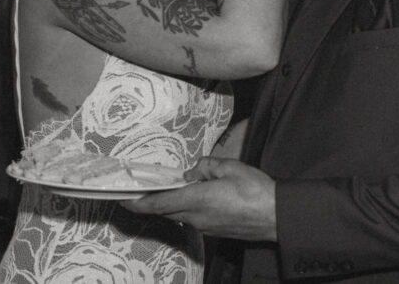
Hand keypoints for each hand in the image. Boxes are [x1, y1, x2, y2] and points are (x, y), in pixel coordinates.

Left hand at [121, 157, 276, 241]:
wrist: (276, 217)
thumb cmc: (256, 191)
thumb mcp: (231, 167)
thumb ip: (207, 166)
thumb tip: (193, 172)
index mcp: (198, 199)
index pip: (159, 203)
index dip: (138, 202)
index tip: (122, 198)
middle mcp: (197, 217)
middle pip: (166, 210)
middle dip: (151, 201)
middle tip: (141, 188)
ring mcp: (205, 227)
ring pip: (179, 214)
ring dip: (171, 203)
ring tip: (170, 189)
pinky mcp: (214, 231)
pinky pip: (193, 218)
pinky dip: (186, 208)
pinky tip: (195, 197)